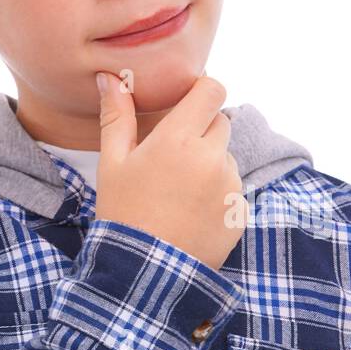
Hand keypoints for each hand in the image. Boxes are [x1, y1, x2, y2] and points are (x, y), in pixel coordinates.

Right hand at [94, 71, 245, 272]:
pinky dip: (218, 194)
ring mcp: (230, 186)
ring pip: (227, 157)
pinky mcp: (240, 211)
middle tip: (172, 157)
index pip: (212, 90)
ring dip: (210, 164)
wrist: (144, 272)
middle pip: (219, 122)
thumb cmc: (123, 213)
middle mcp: (212, 158)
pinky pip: (233, 188)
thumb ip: (117, 116)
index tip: (188, 101)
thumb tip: (110, 77)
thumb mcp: (112, 163)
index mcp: (179, 139)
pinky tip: (191, 213)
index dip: (202, 90)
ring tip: (178, 193)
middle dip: (201, 131)